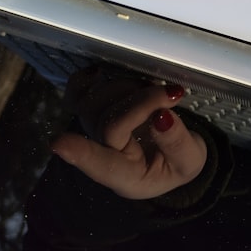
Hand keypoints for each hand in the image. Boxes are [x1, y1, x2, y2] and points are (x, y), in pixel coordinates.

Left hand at [51, 82, 207, 199]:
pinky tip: (106, 73)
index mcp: (127, 176)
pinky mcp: (90, 111)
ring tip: (154, 90)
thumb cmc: (177, 162)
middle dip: (144, 102)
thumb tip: (162, 117)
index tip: (59, 144)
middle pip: (108, 123)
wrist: (169, 155)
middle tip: (174, 95)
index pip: (102, 166)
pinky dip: (88, 79)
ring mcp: (92, 131)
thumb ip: (178, 144)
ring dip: (128, 88)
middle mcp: (104, 154)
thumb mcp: (190, 161)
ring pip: (94, 103)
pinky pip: (77, 92)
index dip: (82, 154)